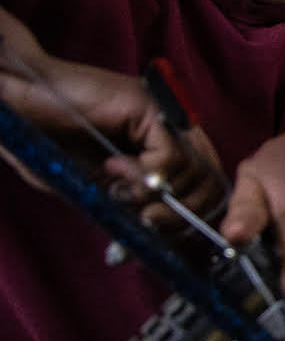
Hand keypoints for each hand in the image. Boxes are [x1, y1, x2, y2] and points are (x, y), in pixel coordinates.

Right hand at [0, 44, 224, 230]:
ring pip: (195, 172)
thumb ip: (131, 207)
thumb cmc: (50, 141)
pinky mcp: (152, 106)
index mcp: (168, 151)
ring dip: (154, 195)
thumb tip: (159, 236)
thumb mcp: (97, 187)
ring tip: (117, 189)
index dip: (187, 222)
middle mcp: (176, 132)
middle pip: (210, 184)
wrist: (18, 103)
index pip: (204, 192)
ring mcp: (167, 116)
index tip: (157, 238)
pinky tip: (111, 165)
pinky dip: (143, 174)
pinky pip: (171, 155)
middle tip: (143, 221)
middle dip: (179, 216)